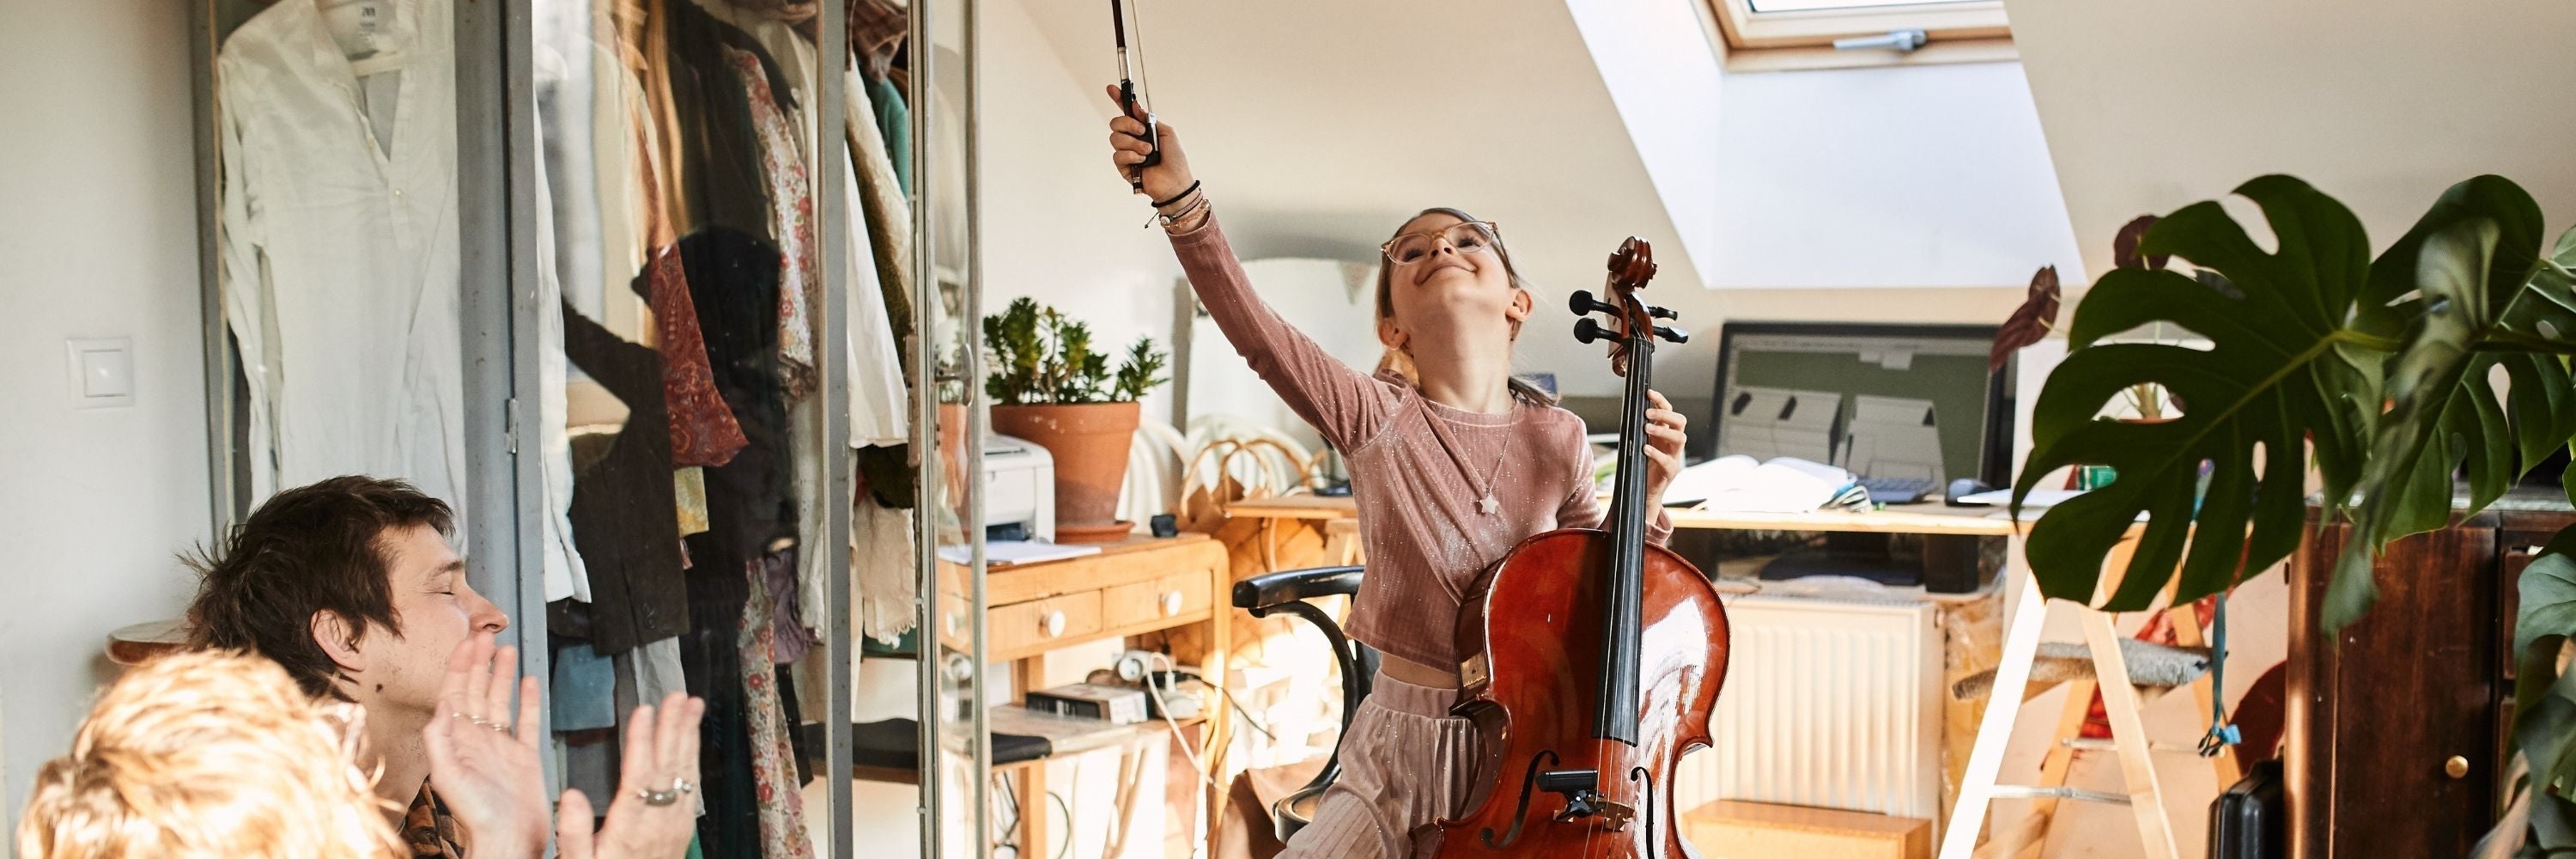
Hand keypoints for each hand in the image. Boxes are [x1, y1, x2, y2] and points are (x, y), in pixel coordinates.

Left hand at [424, 632, 549, 858]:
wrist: (509, 841)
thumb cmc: (478, 817)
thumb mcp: (449, 775)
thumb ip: (440, 739)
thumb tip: (441, 704)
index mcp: (458, 740)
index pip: (456, 692)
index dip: (460, 665)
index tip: (466, 640)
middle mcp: (478, 739)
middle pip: (477, 690)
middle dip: (480, 661)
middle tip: (485, 635)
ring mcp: (502, 747)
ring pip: (501, 700)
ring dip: (502, 674)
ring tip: (506, 650)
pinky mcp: (525, 756)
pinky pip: (528, 721)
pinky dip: (529, 700)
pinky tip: (530, 682)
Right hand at [557, 692, 706, 858]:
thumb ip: (572, 831)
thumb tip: (569, 795)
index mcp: (630, 826)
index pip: (638, 775)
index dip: (642, 741)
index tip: (643, 711)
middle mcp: (658, 820)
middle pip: (667, 766)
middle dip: (672, 727)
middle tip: (677, 696)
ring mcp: (675, 821)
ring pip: (683, 770)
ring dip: (688, 735)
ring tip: (693, 704)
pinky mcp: (683, 824)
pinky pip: (690, 783)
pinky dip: (692, 756)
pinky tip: (693, 738)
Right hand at [1104, 84, 1194, 202]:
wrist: (1175, 181)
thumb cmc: (1175, 158)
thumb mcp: (1166, 131)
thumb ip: (1149, 119)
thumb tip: (1135, 107)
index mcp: (1142, 129)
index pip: (1127, 111)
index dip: (1119, 99)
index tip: (1112, 88)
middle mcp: (1132, 138)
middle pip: (1115, 123)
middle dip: (1127, 124)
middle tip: (1141, 131)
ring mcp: (1126, 152)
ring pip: (1115, 138)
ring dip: (1134, 144)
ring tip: (1148, 152)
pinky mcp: (1123, 166)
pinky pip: (1118, 155)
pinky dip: (1132, 156)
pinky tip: (1143, 163)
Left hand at [1640, 389, 1687, 507]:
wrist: (1645, 492)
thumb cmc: (1642, 465)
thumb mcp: (1641, 443)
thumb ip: (1640, 429)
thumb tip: (1630, 412)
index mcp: (1666, 433)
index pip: (1670, 412)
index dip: (1661, 401)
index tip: (1649, 392)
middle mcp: (1673, 443)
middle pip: (1681, 421)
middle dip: (1665, 414)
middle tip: (1647, 413)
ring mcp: (1674, 457)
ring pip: (1680, 438)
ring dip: (1663, 430)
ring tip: (1646, 428)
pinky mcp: (1670, 471)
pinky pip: (1668, 461)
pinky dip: (1656, 453)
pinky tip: (1645, 449)